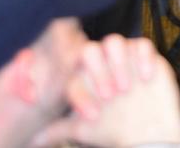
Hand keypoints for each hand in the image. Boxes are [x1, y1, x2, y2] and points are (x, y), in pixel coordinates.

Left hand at [31, 36, 179, 147]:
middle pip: (90, 50)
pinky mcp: (145, 55)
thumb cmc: (113, 129)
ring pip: (114, 41)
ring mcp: (123, 57)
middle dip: (98, 72)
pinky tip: (146, 78)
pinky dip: (143, 58)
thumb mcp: (85, 129)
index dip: (82, 92)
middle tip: (109, 96)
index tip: (93, 114)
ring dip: (118, 63)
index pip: (73, 73)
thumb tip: (33, 141)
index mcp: (84, 78)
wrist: (146, 131)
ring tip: (126, 87)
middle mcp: (101, 64)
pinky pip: (142, 44)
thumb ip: (58, 130)